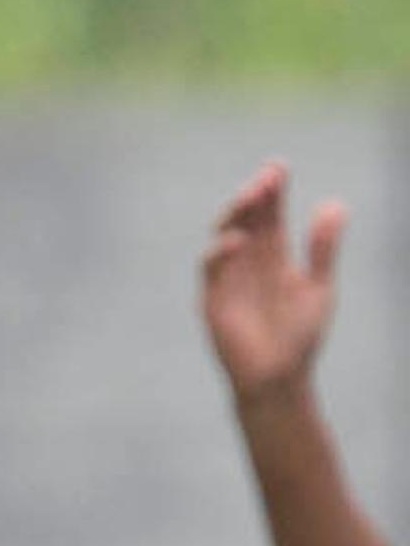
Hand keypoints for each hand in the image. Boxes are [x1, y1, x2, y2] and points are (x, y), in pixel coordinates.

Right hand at [202, 161, 343, 405]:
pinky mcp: (213, 299)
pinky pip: (211, 269)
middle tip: (267, 177)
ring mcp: (227, 279)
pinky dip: (220, 252)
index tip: (278, 167)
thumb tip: (333, 204)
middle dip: (254, 195)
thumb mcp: (320, 287)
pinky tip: (238, 239)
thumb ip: (324, 249)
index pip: (270, 215)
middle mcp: (247, 262)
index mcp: (274, 256)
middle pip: (246, 218)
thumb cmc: (299, 337)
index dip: (273, 190)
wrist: (278, 378)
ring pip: (224, 235)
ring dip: (235, 214)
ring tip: (252, 196)